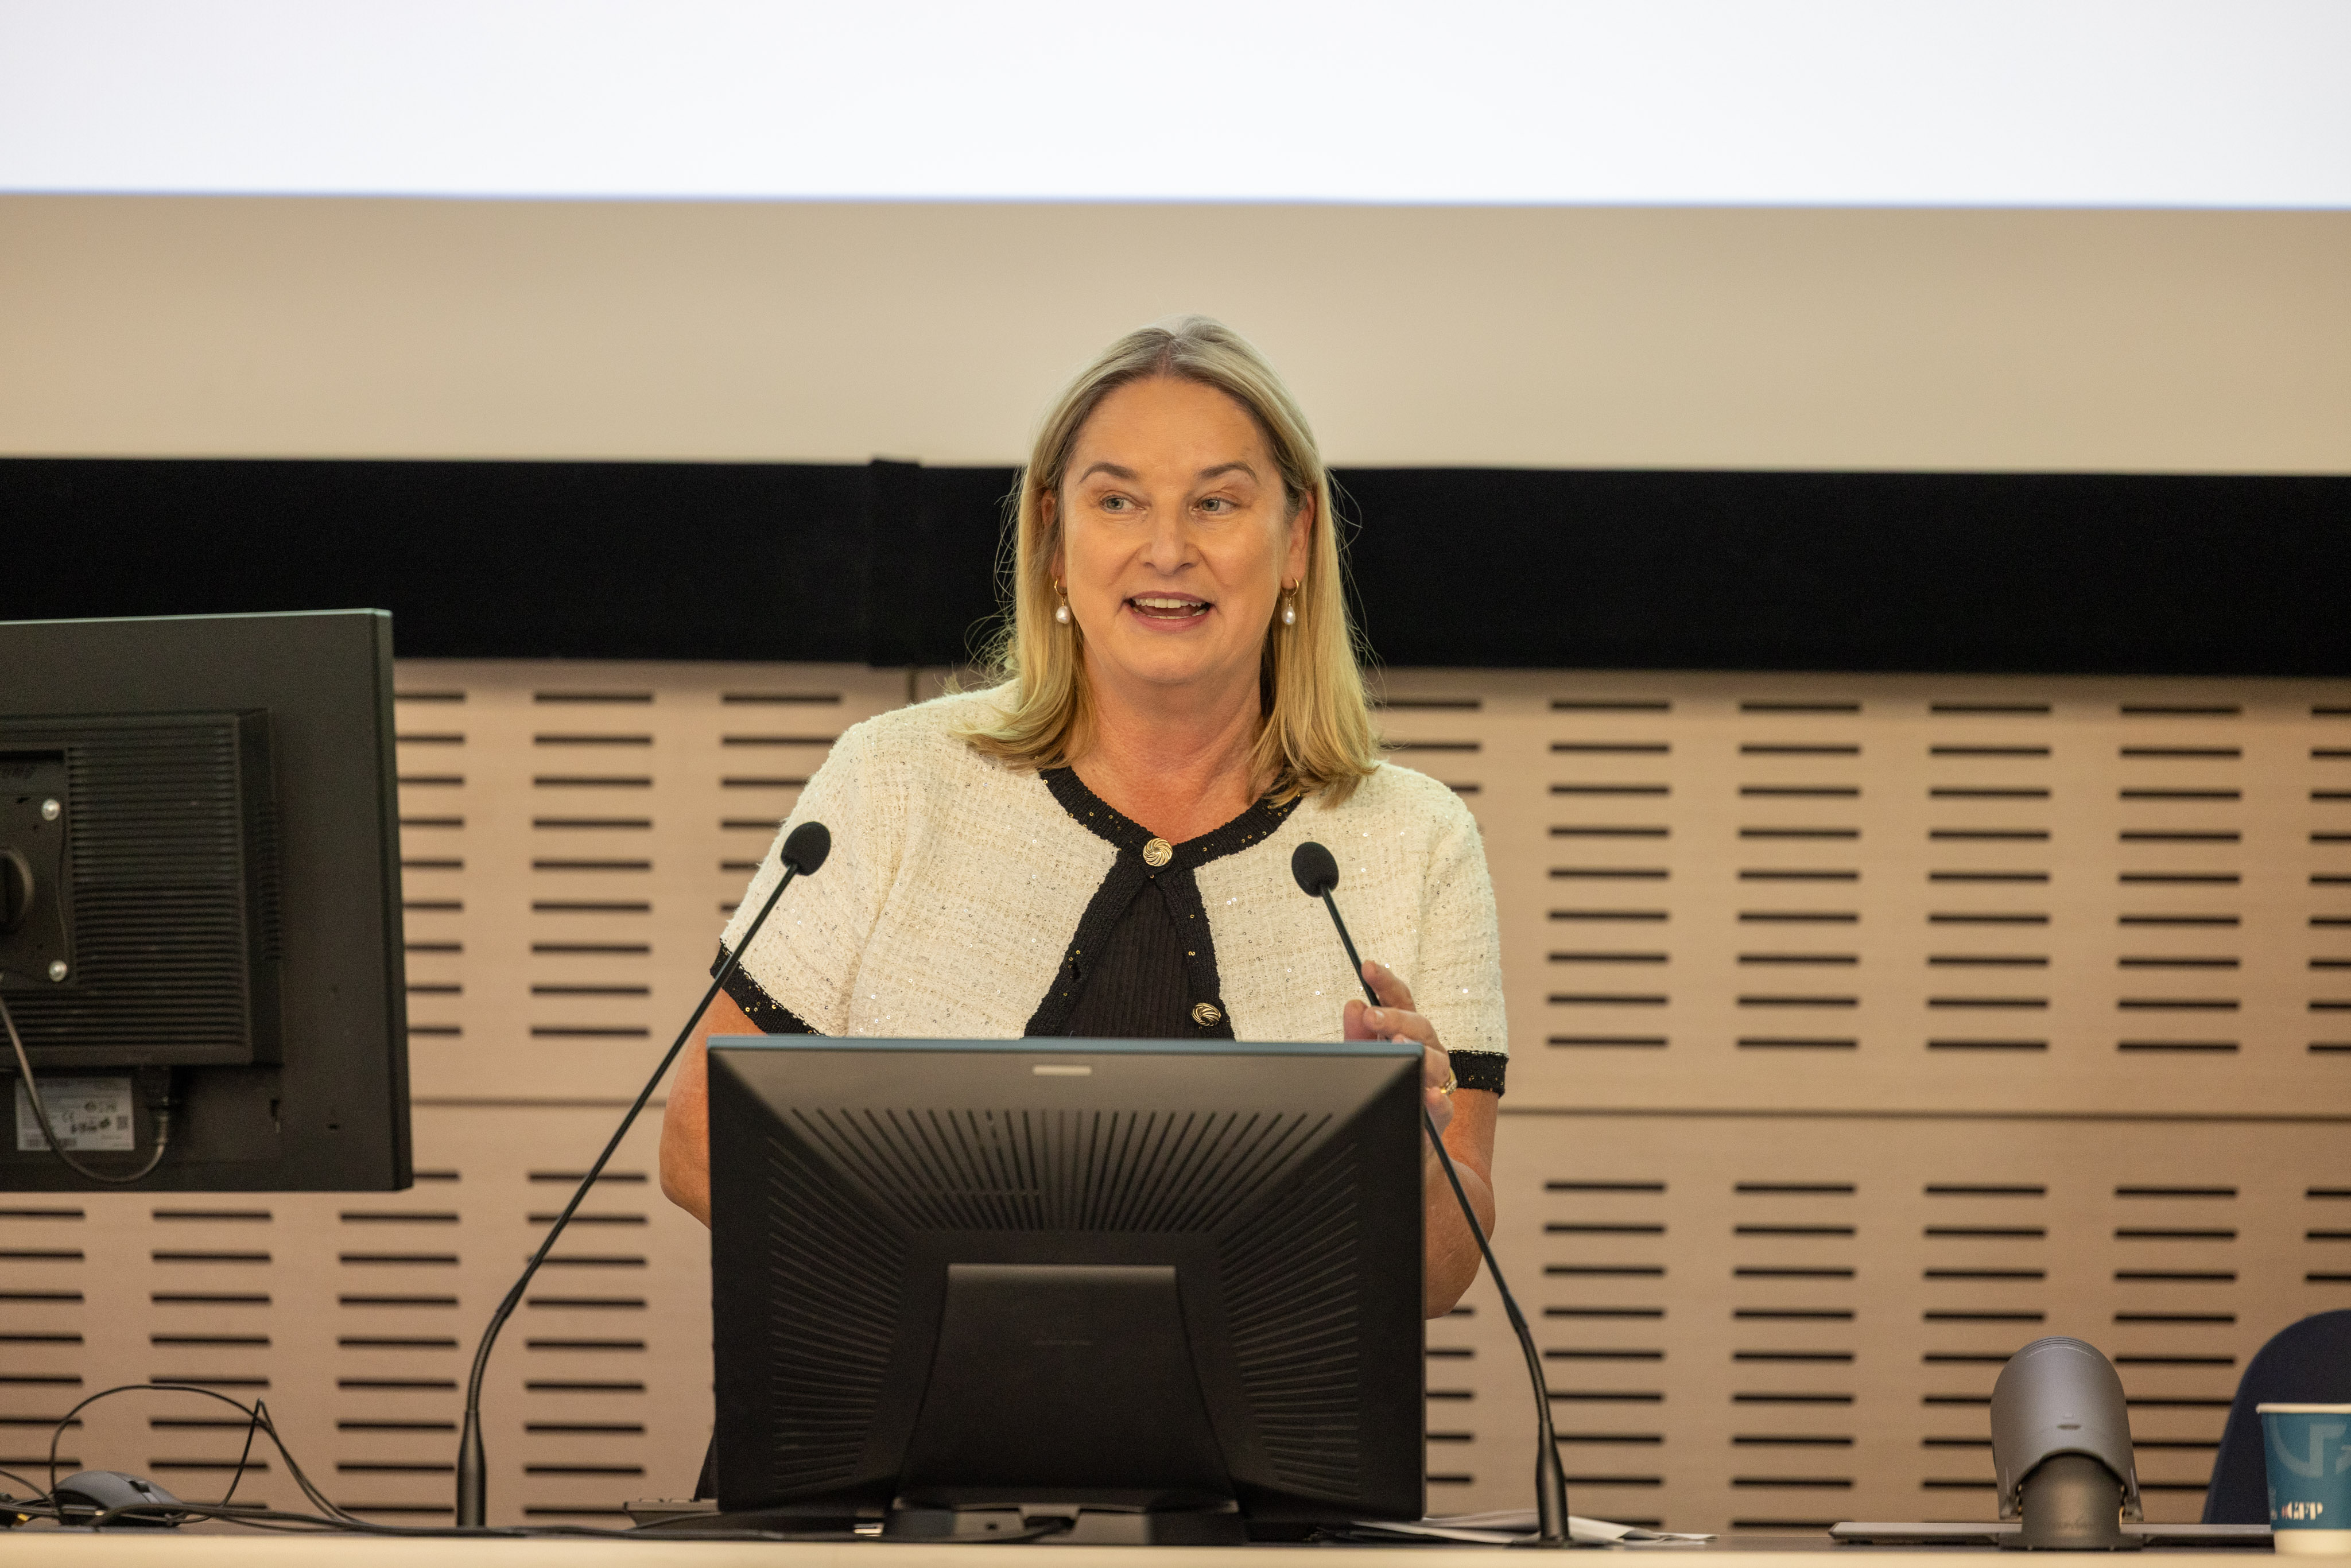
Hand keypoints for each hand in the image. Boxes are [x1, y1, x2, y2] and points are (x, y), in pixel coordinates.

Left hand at [1341, 958, 1454, 1135]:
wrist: (1402, 1138)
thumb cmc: (1385, 1086)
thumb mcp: (1366, 1057)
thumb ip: (1358, 1034)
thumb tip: (1353, 1005)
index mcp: (1409, 1031)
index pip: (1401, 1000)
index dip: (1386, 982)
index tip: (1367, 967)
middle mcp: (1428, 1049)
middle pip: (1419, 1025)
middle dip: (1394, 1018)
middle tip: (1370, 1016)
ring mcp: (1438, 1079)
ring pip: (1435, 1060)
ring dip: (1417, 1052)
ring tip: (1399, 1044)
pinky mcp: (1441, 1113)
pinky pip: (1443, 1105)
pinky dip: (1435, 1100)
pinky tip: (1427, 1094)